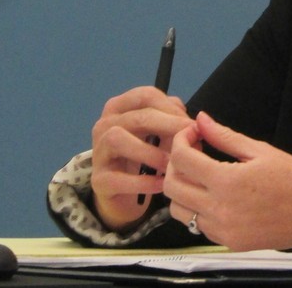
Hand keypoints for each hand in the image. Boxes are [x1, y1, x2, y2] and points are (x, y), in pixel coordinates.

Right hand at [90, 86, 193, 230]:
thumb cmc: (143, 157)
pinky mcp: (98, 181)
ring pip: (118, 139)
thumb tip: (191, 120)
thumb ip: (173, 119)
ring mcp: (98, 153)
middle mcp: (104, 126)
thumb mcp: (158, 134)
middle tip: (189, 140)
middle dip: (167, 126)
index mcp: (120, 108)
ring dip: (150, 151)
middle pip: (136, 117)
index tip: (192, 124)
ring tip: (172, 164)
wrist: (123, 196)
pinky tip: (162, 185)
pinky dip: (143, 182)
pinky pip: (118, 178)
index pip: (145, 96)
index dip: (172, 108)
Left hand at [164, 111, 291, 250]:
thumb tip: (202, 119)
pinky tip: (214, 195)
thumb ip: (225, 136)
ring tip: (200, 175)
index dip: (181, 140)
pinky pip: (197, 226)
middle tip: (193, 152)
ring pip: (178, 210)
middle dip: (175, 163)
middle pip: (172, 186)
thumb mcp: (260, 151)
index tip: (194, 133)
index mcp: (228, 181)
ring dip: (182, 189)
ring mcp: (222, 230)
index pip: (182, 159)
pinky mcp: (228, 243)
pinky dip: (196, 208)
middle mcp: (219, 209)